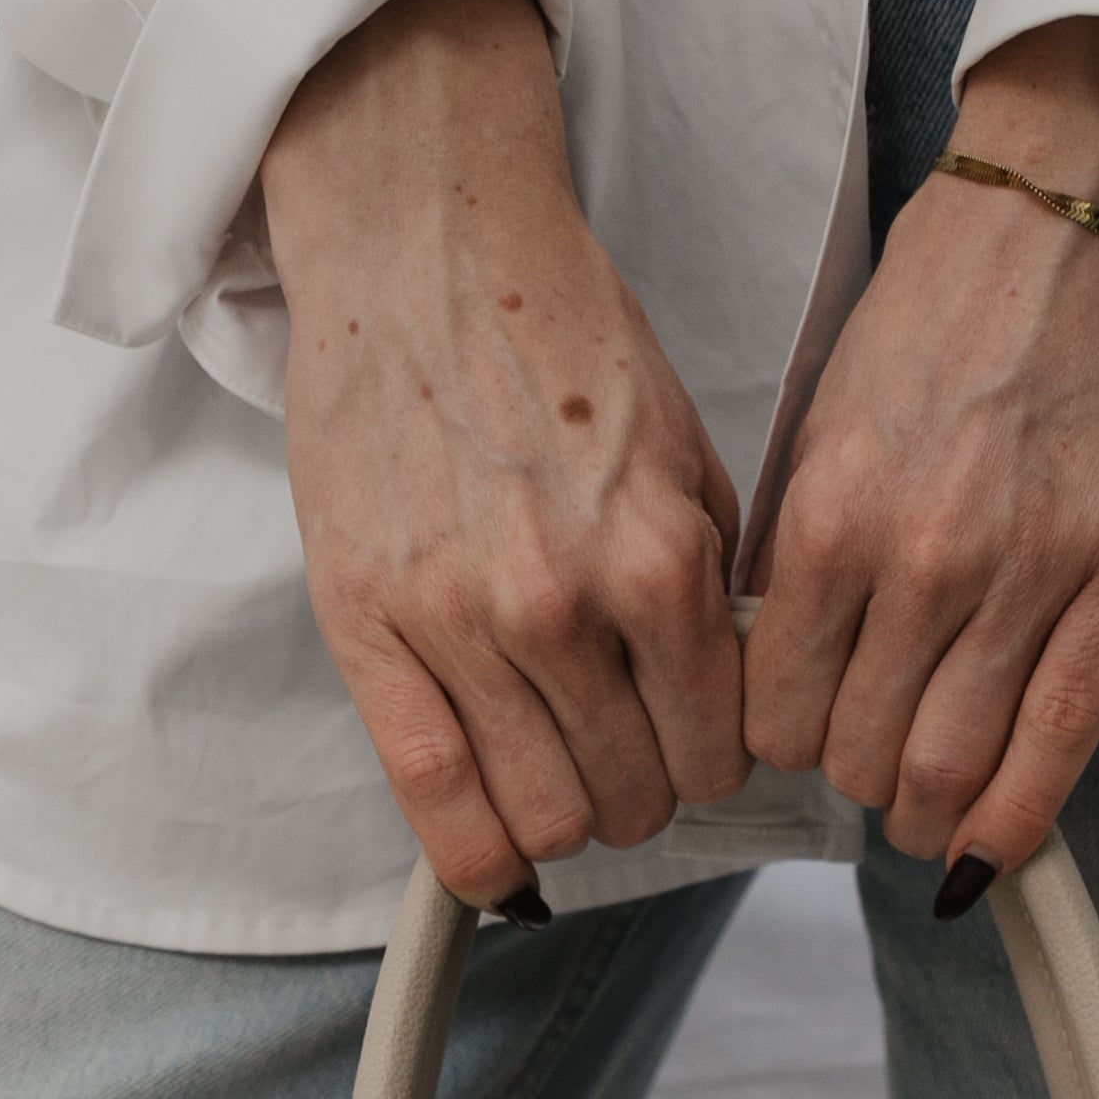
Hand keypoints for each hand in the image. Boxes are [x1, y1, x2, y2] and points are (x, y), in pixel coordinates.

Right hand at [263, 0, 747, 904]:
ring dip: (561, 814)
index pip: (715, 752)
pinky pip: (433, 802)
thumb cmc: (553, 335)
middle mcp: (563, 602)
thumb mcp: (680, 448)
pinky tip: (493, 853)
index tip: (686, 748)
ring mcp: (460, 621)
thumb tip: (730, 697)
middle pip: (632, 798)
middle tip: (618, 754)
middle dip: (638, 791)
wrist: (422, 244)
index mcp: (659, 558)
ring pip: (544, 817)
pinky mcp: (368, 625)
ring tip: (553, 769)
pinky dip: (475, 854)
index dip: (709, 766)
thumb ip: (707, 579)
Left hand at [743, 17, 1098, 882]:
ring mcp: (1032, 577)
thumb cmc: (960, 283)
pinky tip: (984, 850)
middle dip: (851, 773)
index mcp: (832, 510)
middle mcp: (925, 558)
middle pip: (855, 758)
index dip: (778, 739)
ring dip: (924, 804)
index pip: (773, 709)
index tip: (798, 729)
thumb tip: (780, 662)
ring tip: (923, 794)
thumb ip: (808, 542)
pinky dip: (1012, 825)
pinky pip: (1059, 749)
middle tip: (867, 753)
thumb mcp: (835, 406)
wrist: (1095, 189)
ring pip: (949, 773)